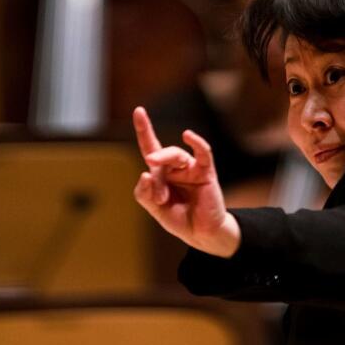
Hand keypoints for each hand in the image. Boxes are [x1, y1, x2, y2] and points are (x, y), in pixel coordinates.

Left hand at [132, 106, 239, 256]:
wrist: (201, 234)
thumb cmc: (179, 219)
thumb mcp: (154, 209)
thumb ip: (144, 193)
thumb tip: (145, 173)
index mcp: (161, 173)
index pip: (150, 146)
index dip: (144, 129)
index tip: (139, 111)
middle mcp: (175, 167)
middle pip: (159, 155)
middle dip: (154, 173)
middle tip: (157, 196)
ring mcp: (190, 168)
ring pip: (175, 155)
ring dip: (165, 168)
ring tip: (162, 197)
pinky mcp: (206, 172)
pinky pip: (202, 152)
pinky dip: (196, 142)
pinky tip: (188, 135)